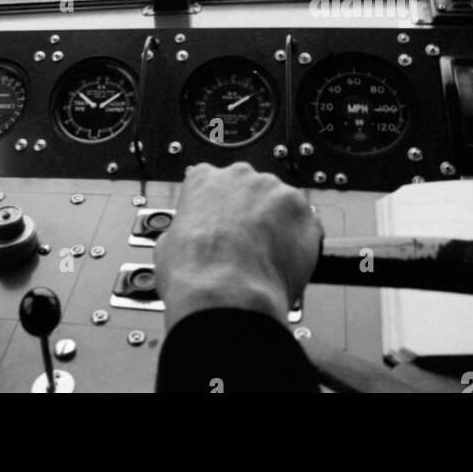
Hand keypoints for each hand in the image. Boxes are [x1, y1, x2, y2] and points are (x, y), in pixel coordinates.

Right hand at [154, 162, 321, 330]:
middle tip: (247, 244)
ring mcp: (274, 191)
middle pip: (250, 190)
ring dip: (277, 225)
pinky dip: (300, 241)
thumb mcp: (166, 245)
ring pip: (280, 204)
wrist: (226, 295)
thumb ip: (182, 230)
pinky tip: (286, 262)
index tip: (222, 225)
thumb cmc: (195, 273)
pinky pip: (306, 224)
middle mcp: (240, 176)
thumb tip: (183, 241)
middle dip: (250, 213)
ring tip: (268, 257)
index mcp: (203, 178)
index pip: (213, 182)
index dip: (218, 208)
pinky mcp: (302, 212)